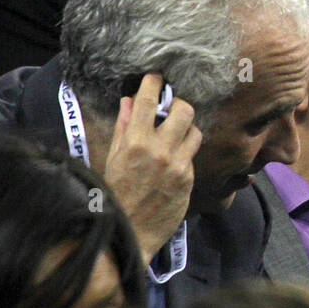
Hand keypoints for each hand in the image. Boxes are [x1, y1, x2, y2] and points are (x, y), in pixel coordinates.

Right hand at [101, 74, 201, 266]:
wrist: (129, 231)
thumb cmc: (115, 194)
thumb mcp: (113, 158)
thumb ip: (124, 128)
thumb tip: (130, 101)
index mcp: (136, 143)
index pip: (149, 102)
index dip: (154, 83)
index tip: (156, 76)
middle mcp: (160, 150)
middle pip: (184, 110)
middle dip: (180, 104)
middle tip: (172, 107)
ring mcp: (178, 165)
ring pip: (195, 131)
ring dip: (187, 128)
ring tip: (175, 133)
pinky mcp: (189, 179)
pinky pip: (192, 155)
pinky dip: (184, 152)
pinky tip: (173, 159)